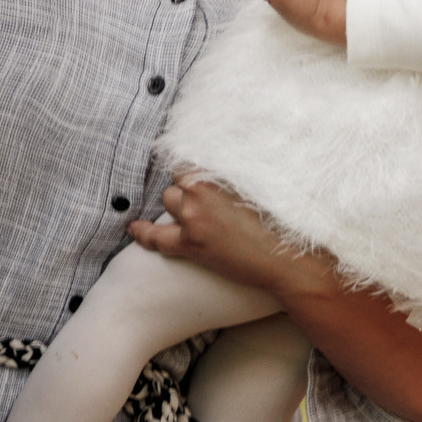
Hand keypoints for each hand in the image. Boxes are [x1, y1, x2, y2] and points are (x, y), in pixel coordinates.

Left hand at [128, 178, 338, 303]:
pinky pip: (156, 237)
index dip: (193, 174)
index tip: (196, 178)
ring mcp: (193, 218)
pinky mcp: (191, 245)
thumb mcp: (259, 185)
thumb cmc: (281, 220)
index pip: (188, 164)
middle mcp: (200, 191)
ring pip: (169, 201)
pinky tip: (134, 228)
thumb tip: (221, 169)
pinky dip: (143, 233)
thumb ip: (232, 175)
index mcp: (217, 173)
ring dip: (178, 207)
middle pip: (177, 182)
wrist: (287, 257)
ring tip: (199, 217)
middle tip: (209, 204)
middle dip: (187, 191)